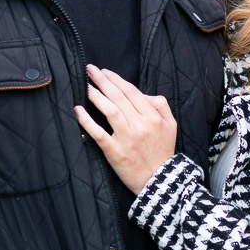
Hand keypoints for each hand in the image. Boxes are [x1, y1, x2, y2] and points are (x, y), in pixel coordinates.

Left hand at [75, 66, 176, 194]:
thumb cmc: (163, 150)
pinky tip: (79, 110)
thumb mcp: (170, 124)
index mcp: (152, 117)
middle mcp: (139, 125)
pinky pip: (98, 133)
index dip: (117, 79)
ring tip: (87, 86)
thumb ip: (159, 105)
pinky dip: (87, 121)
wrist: (159, 179)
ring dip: (96, 96)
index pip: (131, 92)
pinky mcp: (114, 152)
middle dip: (103, 81)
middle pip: (118, 97)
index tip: (105, 72)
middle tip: (90, 70)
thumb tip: (142, 94)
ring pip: (109, 111)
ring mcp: (126, 138)